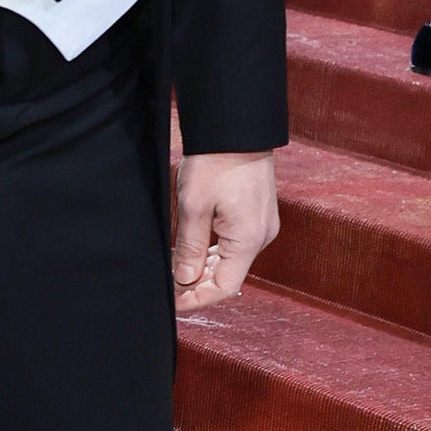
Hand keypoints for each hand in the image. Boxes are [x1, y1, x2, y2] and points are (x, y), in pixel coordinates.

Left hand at [173, 151, 278, 313]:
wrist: (236, 129)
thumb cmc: (215, 163)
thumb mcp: (193, 207)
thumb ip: (189, 248)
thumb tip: (184, 280)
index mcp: (248, 239)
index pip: (223, 287)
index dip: (196, 299)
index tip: (172, 301)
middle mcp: (261, 236)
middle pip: (228, 276)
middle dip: (197, 285)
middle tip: (168, 286)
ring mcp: (262, 225)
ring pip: (231, 260)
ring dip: (204, 268)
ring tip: (175, 269)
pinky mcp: (257, 215)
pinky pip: (235, 244)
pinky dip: (214, 252)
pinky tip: (193, 251)